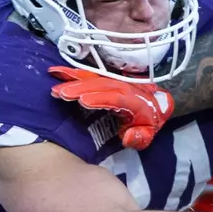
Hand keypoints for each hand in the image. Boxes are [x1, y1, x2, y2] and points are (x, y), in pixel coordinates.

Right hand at [49, 66, 174, 150]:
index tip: (83, 101)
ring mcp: (114, 81)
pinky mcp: (106, 79)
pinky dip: (74, 73)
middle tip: (60, 93)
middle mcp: (123, 87)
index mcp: (134, 100)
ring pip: (92, 78)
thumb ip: (139, 138)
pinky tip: (59, 73)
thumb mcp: (148, 134)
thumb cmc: (149, 121)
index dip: (99, 99)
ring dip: (73, 80)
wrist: (157, 104)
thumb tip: (128, 137)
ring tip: (56, 86)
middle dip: (79, 88)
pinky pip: (90, 75)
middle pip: (99, 85)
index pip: (115, 98)